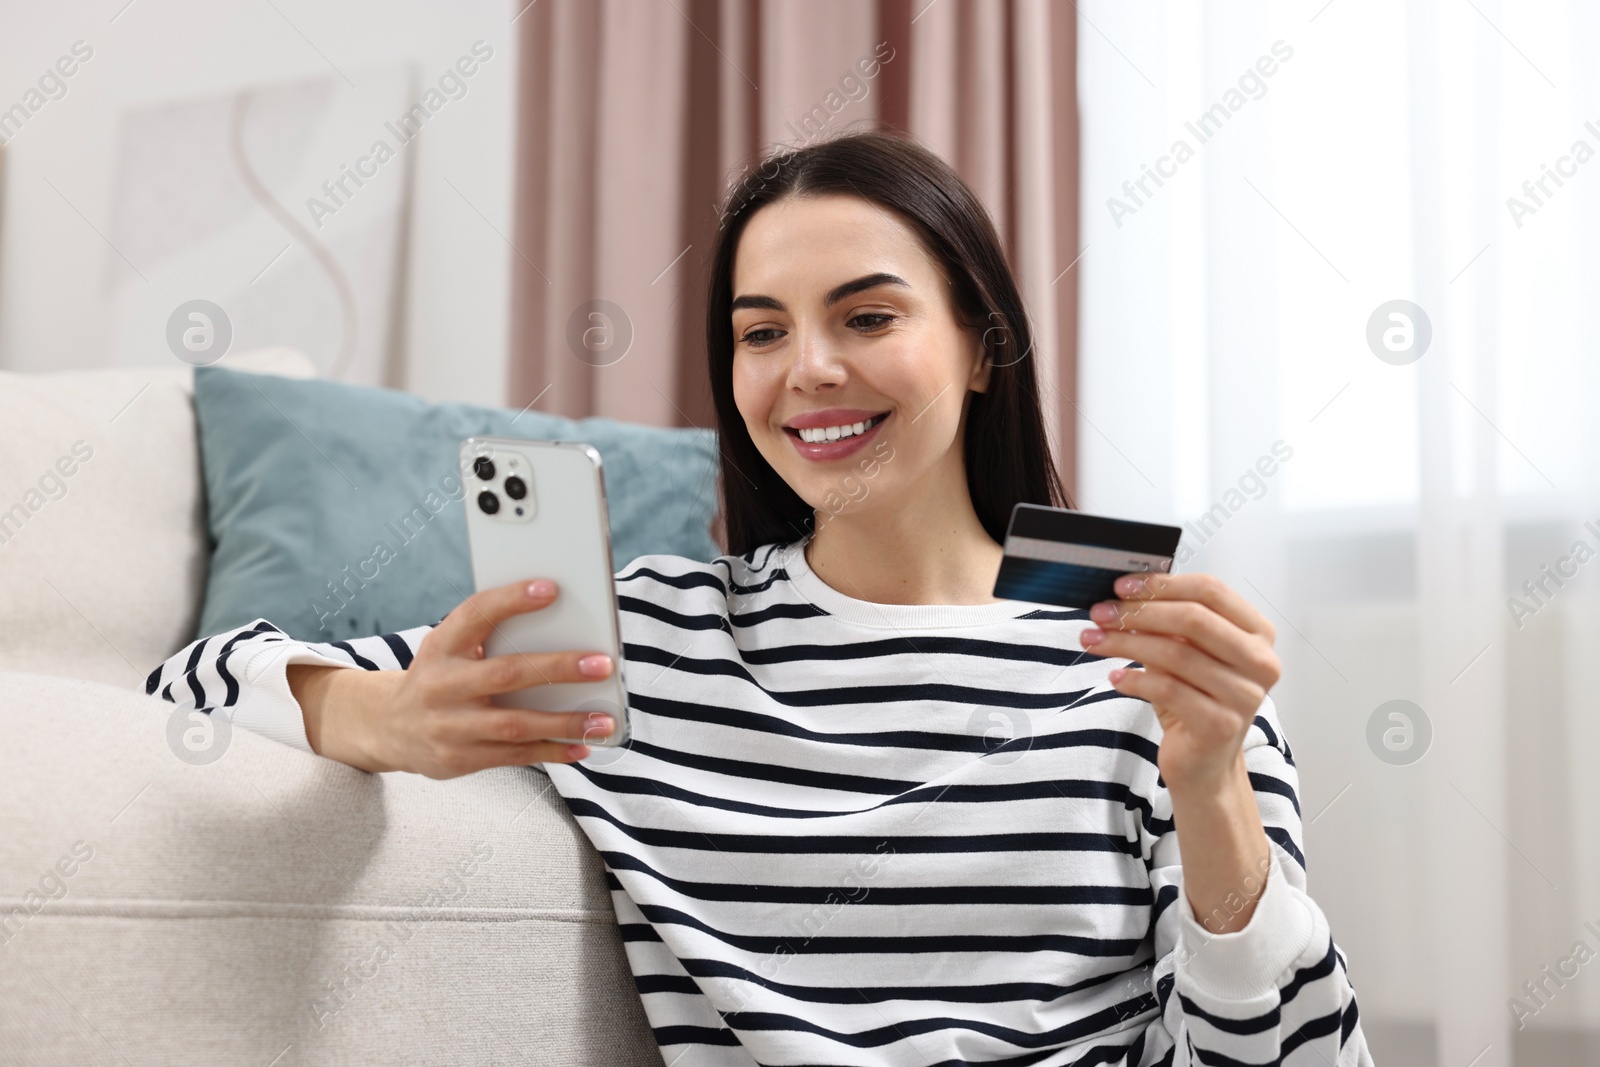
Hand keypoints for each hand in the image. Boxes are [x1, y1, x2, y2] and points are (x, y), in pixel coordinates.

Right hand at [291, 579, 617, 778]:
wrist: (389, 726)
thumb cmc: (439, 676)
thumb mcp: (450, 647)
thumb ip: (491, 635)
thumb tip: (563, 627)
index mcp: (442, 645)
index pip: (476, 613)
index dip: (512, 599)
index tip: (551, 589)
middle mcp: (442, 684)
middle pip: (507, 673)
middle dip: (559, 668)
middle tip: (602, 664)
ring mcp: (449, 725)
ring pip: (516, 725)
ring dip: (565, 722)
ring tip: (603, 719)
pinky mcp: (459, 758)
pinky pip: (514, 756)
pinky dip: (553, 751)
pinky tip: (582, 746)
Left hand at [1077, 572, 1279, 792]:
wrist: (1205, 763)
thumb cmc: (1195, 700)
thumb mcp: (1184, 653)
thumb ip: (1166, 623)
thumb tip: (1122, 595)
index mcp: (1258, 634)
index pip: (1211, 591)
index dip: (1163, 584)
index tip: (1123, 587)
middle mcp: (1260, 662)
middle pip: (1193, 619)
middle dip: (1139, 612)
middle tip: (1100, 613)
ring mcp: (1245, 696)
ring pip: (1176, 654)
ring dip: (1126, 643)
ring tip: (1095, 640)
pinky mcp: (1221, 726)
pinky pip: (1169, 690)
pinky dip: (1135, 679)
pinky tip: (1115, 677)